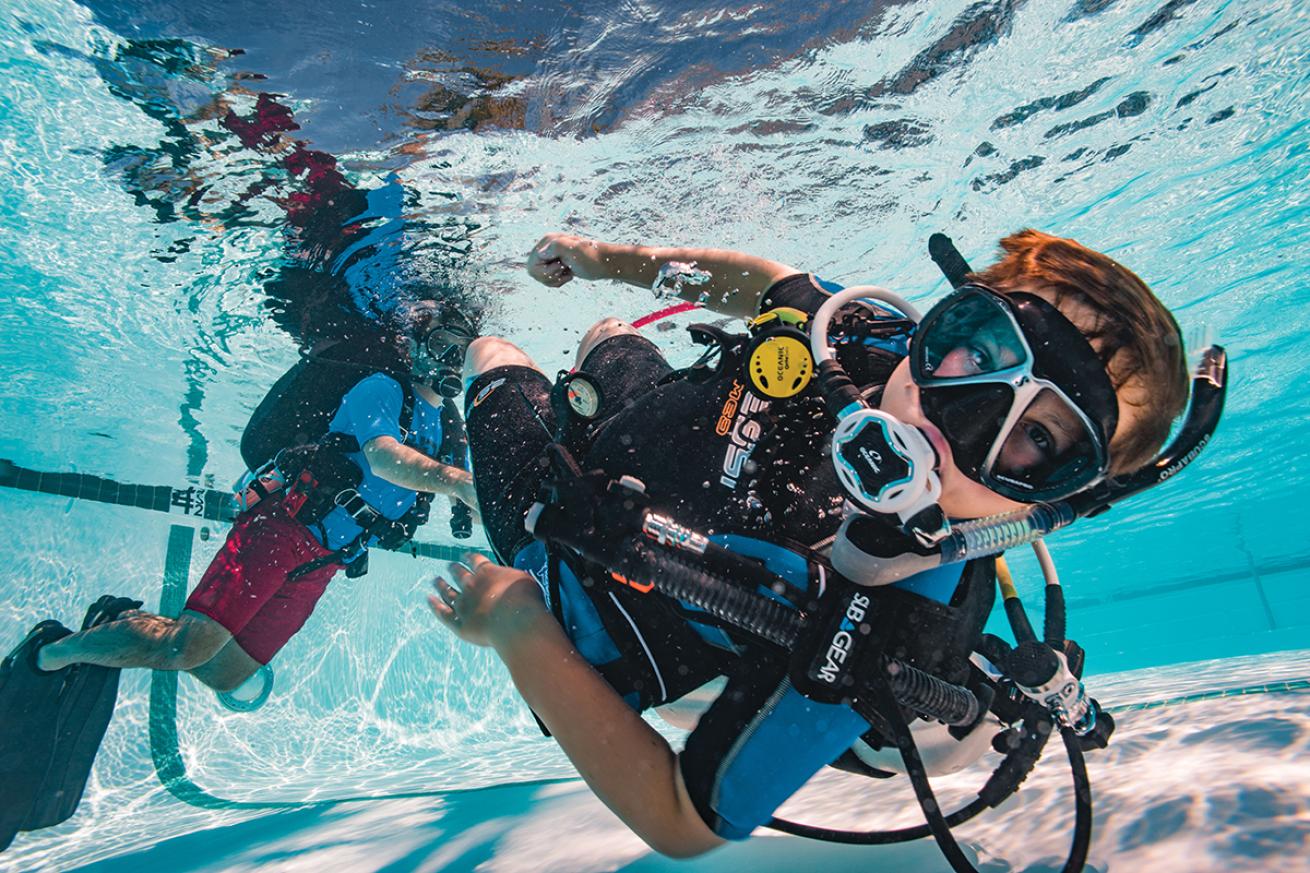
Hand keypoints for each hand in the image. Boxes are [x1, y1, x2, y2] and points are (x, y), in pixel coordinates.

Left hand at [428, 553, 545, 646]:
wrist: (515, 622)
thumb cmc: (525, 600)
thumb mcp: (524, 580)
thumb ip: (514, 578)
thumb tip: (514, 579)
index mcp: (487, 573)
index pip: (475, 561)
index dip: (469, 558)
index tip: (465, 556)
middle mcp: (471, 586)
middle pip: (459, 574)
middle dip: (454, 569)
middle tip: (449, 566)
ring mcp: (463, 605)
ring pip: (448, 592)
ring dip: (440, 585)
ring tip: (435, 580)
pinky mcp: (459, 624)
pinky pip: (443, 613)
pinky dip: (435, 606)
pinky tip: (429, 600)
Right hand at [526, 233, 608, 286]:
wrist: (605, 264)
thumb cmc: (591, 257)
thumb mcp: (574, 250)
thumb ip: (556, 247)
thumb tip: (540, 252)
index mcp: (548, 240)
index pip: (532, 263)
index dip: (544, 271)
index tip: (560, 267)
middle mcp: (547, 247)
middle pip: (533, 271)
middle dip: (548, 277)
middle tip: (564, 271)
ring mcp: (551, 257)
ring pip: (540, 277)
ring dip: (553, 280)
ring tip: (567, 273)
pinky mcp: (557, 265)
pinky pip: (547, 280)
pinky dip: (557, 282)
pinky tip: (569, 276)